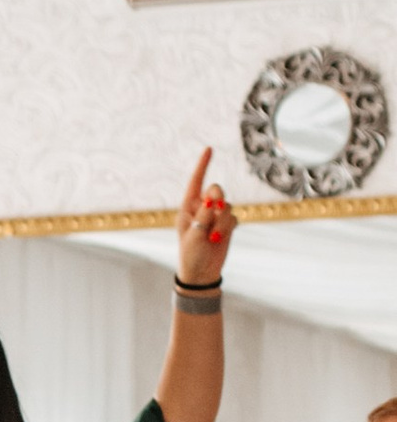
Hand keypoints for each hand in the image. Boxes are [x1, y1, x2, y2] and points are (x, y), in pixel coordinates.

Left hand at [176, 143, 232, 288]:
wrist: (202, 272)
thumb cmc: (191, 254)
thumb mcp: (193, 234)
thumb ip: (203, 215)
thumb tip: (213, 199)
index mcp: (188, 207)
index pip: (196, 181)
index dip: (202, 165)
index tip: (209, 149)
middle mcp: (202, 208)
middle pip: (216, 190)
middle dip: (217, 198)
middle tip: (212, 211)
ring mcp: (215, 216)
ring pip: (227, 206)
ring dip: (222, 221)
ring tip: (213, 237)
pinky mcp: (227, 225)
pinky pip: (234, 217)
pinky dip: (228, 228)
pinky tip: (219, 239)